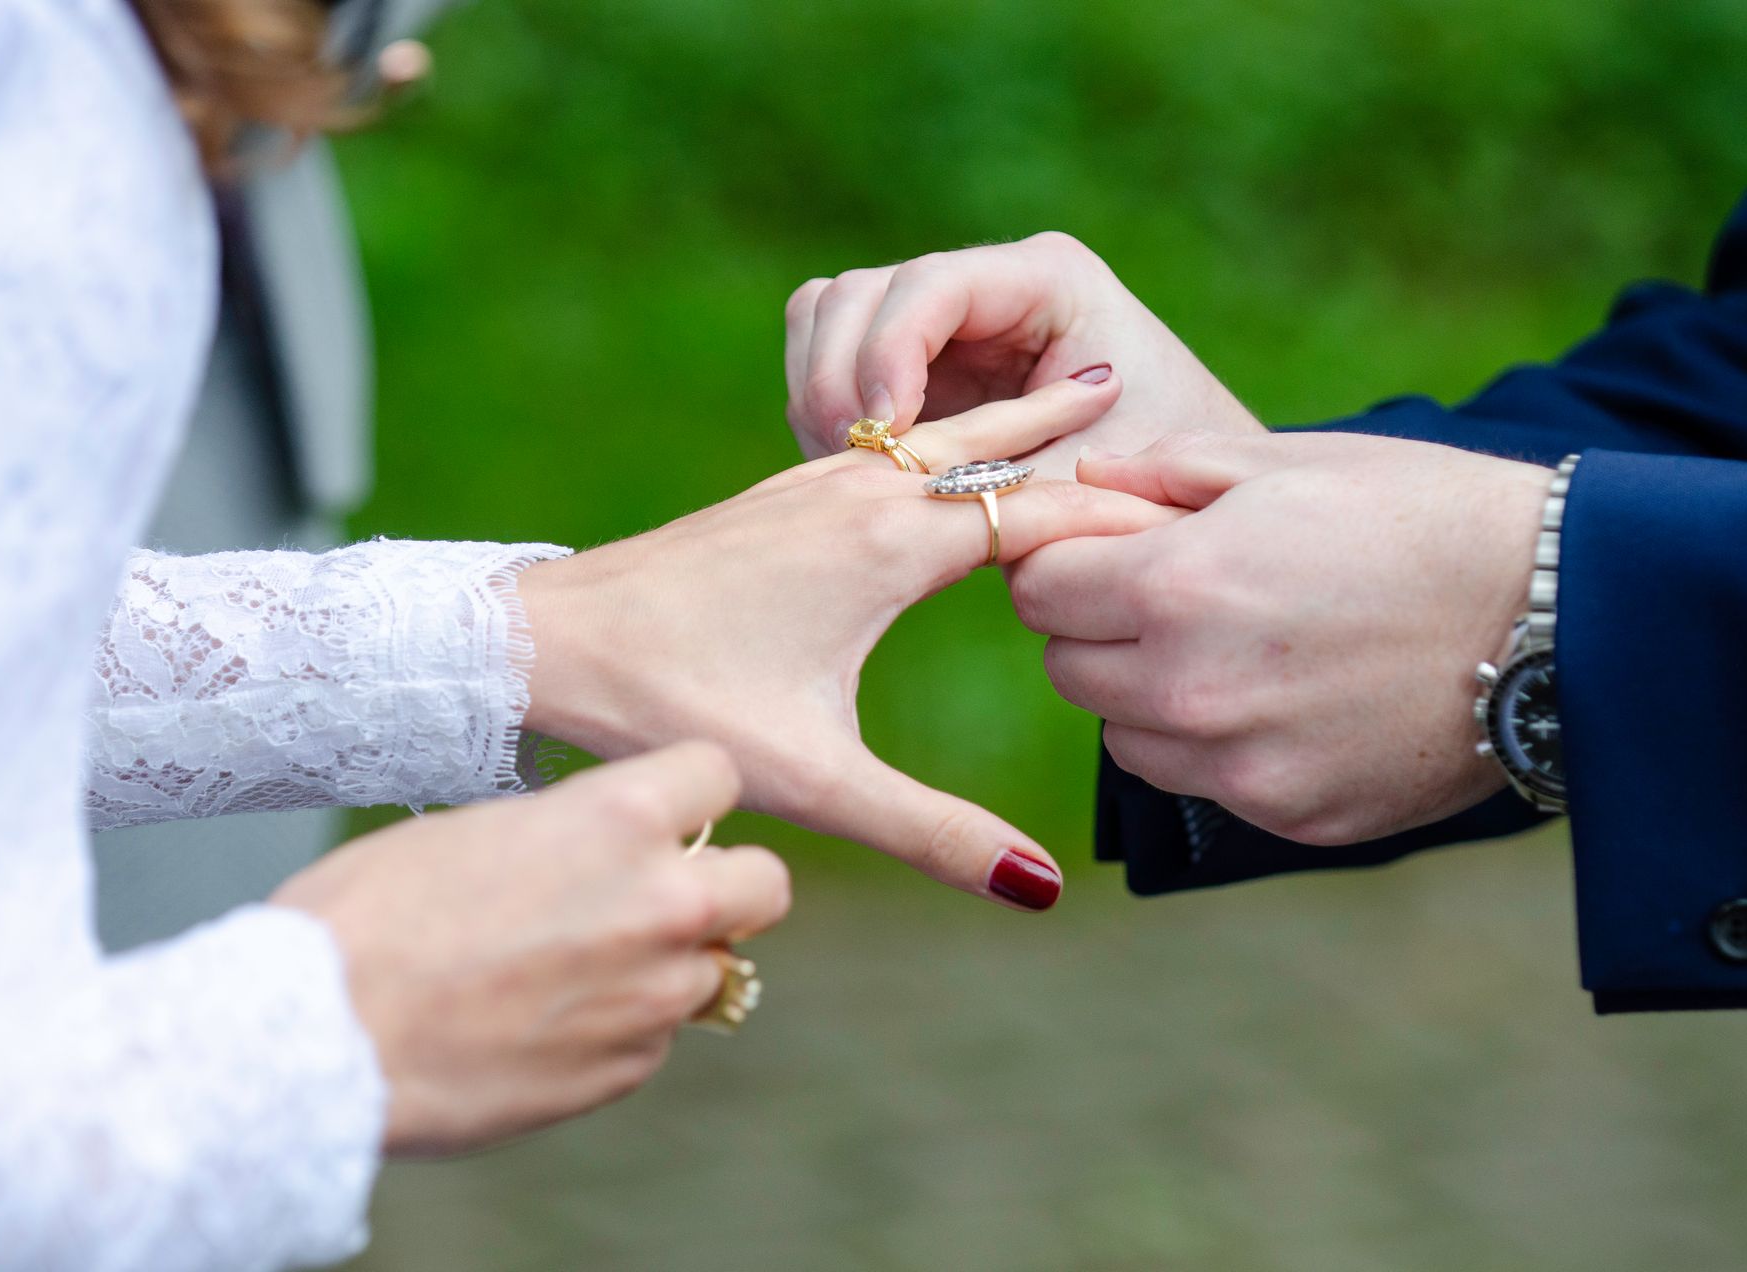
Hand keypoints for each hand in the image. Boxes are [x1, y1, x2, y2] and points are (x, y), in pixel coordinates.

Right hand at [271, 742, 787, 1156]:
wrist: (320, 1035)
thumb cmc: (371, 914)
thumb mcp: (479, 831)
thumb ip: (572, 836)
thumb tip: (600, 851)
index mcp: (620, 818)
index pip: (720, 772)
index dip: (691, 791)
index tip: (666, 809)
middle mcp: (660, 903)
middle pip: (765, 883)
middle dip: (728, 884)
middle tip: (664, 894)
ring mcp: (652, 996)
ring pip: (711, 970)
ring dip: (664, 965)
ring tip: (569, 969)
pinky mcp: (626, 1070)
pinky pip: (653, 1038)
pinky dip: (616, 1029)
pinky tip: (538, 1024)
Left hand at [520, 376, 1177, 908]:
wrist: (551, 639)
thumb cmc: (677, 702)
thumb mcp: (817, 778)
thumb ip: (934, 832)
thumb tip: (1038, 888)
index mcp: (890, 544)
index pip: (1040, 513)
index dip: (1119, 517)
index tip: (1195, 510)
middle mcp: (862, 492)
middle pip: (997, 443)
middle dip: (1073, 430)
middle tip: (1149, 390)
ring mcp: (816, 480)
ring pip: (942, 434)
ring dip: (1011, 418)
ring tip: (1075, 389)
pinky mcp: (781, 491)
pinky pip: (890, 444)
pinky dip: (947, 435)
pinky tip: (945, 442)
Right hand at [784, 233, 1264, 477]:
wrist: (1175, 494)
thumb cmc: (1150, 484)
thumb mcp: (1083, 486)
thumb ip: (1001, 483)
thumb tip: (902, 506)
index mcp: (1047, 280)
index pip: (929, 286)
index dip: (887, 355)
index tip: (885, 436)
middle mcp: (986, 281)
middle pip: (858, 293)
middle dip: (841, 380)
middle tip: (860, 464)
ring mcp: (941, 315)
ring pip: (828, 316)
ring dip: (822, 394)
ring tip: (858, 472)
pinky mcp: (913, 357)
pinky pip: (831, 360)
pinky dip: (827, 411)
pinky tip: (861, 472)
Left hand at [1010, 430, 1555, 843]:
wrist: (1557, 613)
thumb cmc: (1419, 515)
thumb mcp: (1285, 463)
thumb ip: (1161, 473)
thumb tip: (1082, 486)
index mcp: (1176, 586)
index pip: (1039, 591)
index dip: (1066, 563)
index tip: (1105, 552)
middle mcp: (1190, 688)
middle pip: (1066, 668)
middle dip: (1098, 629)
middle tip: (1171, 596)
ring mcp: (1239, 764)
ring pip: (1122, 737)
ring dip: (1147, 696)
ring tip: (1233, 648)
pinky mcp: (1287, 812)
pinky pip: (1199, 782)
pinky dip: (1215, 747)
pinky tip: (1284, 700)